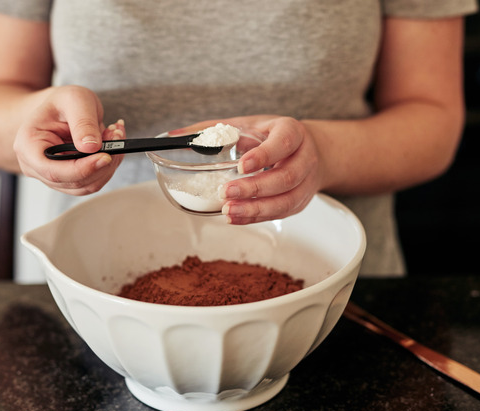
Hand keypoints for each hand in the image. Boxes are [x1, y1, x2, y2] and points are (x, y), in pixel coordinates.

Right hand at [13, 85, 124, 194]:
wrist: (61, 108)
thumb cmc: (62, 102)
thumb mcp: (74, 100)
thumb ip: (83, 122)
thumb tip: (91, 147)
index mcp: (28, 146)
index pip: (53, 171)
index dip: (82, 169)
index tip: (106, 156)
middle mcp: (36, 166)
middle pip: (73, 181)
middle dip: (101, 162)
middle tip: (116, 136)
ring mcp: (52, 176)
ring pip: (87, 185)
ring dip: (108, 164)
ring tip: (114, 136)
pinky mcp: (70, 179)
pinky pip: (93, 181)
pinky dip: (108, 165)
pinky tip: (111, 144)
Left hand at [176, 116, 324, 224]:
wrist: (307, 150)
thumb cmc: (270, 136)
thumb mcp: (247, 125)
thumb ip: (212, 129)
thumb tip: (172, 135)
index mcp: (292, 132)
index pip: (284, 143)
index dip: (264, 156)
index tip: (241, 166)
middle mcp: (304, 158)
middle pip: (286, 177)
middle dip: (255, 188)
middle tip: (227, 192)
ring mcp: (305, 183)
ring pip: (286, 201)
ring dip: (256, 209)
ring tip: (229, 211)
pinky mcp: (299, 202)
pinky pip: (280, 214)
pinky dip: (257, 217)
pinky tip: (236, 218)